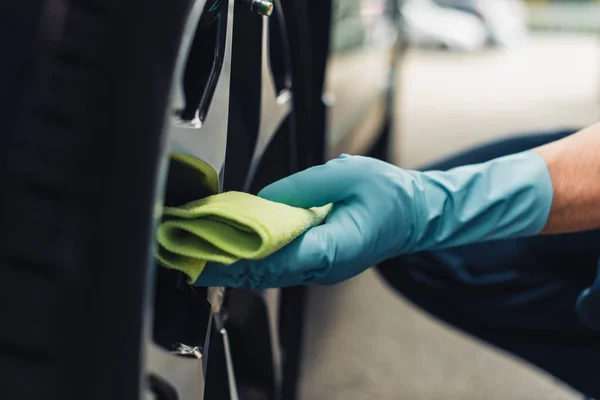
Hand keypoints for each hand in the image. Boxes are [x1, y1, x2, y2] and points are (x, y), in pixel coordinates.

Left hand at [196, 154, 422, 288]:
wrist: (414, 216)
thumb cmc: (389, 194)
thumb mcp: (350, 173)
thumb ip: (304, 186)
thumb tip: (265, 201)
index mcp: (338, 246)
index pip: (284, 257)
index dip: (244, 256)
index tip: (209, 253)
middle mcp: (325, 268)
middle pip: (267, 271)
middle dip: (226, 265)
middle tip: (187, 256)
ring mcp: (320, 271)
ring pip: (269, 274)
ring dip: (234, 265)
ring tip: (198, 255)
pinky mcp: (317, 266)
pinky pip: (278, 267)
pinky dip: (251, 260)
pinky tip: (228, 251)